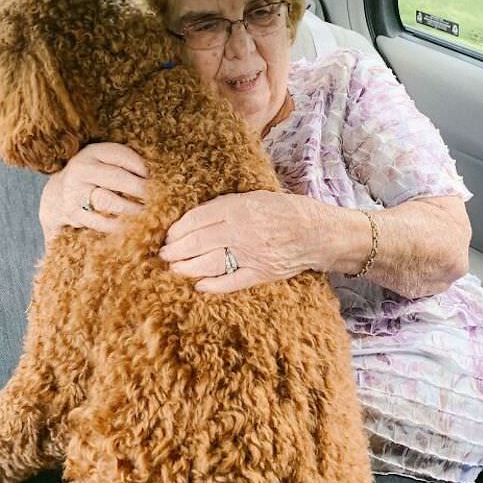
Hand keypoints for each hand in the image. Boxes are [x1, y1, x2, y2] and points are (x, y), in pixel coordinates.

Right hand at [39, 143, 147, 243]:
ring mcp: (75, 192)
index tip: (156, 177)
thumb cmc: (93, 177)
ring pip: (110, 201)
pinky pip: (102, 222)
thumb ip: (125, 163)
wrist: (57, 195)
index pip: (122, 156)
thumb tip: (155, 173)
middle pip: (118, 178)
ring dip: (133, 209)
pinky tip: (134, 226)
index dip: (143, 167)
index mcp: (91, 152)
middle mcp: (81, 170)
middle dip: (142, 189)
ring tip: (149, 213)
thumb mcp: (104, 161)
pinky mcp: (74, 214)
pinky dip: (121, 226)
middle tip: (159, 198)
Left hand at [158, 190, 325, 292]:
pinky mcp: (262, 274)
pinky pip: (232, 282)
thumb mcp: (256, 197)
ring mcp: (252, 255)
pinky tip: (199, 286)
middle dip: (176, 250)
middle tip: (163, 254)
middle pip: (198, 242)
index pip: (198, 219)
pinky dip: (213, 285)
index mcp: (240, 208)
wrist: (320, 232)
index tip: (168, 235)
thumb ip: (228, 206)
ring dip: (188, 267)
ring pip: (210, 263)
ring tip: (174, 268)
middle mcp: (242, 232)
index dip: (178, 229)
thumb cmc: (288, 210)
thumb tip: (198, 218)